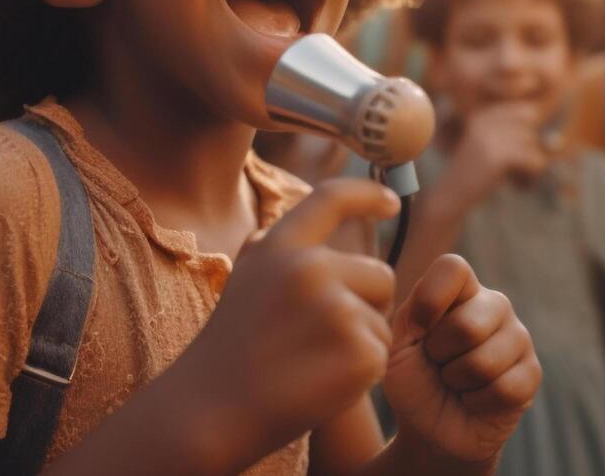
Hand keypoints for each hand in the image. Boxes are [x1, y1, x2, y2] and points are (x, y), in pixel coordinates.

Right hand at [171, 179, 400, 468]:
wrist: (212, 410)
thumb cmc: (231, 350)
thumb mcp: (247, 278)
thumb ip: (285, 250)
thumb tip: (332, 225)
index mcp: (279, 247)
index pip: (332, 198)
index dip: (367, 195)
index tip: (392, 202)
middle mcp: (310, 268)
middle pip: (380, 274)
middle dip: (366, 303)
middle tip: (320, 337)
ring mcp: (338, 309)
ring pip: (382, 319)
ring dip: (361, 341)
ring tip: (311, 361)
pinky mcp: (360, 352)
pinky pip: (382, 354)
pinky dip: (362, 373)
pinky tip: (321, 382)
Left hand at [384, 253, 540, 465]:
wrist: (430, 426)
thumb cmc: (412, 379)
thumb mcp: (396, 346)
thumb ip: (409, 318)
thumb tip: (427, 314)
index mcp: (459, 289)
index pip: (453, 268)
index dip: (430, 300)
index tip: (416, 330)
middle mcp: (493, 305)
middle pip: (467, 325)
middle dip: (439, 355)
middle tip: (437, 363)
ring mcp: (517, 337)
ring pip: (485, 362)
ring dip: (457, 381)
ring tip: (455, 380)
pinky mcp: (532, 373)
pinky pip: (505, 389)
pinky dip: (477, 401)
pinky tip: (474, 398)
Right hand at [450, 103, 547, 200]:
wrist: (451, 196)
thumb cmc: (478, 175)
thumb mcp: (497, 149)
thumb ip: (524, 139)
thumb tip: (560, 143)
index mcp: (484, 114)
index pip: (527, 112)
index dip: (527, 136)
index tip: (509, 154)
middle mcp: (486, 120)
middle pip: (532, 128)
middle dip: (529, 149)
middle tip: (512, 166)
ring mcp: (491, 137)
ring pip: (535, 145)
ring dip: (529, 164)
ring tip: (510, 175)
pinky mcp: (498, 156)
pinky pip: (535, 161)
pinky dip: (531, 175)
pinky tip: (514, 182)